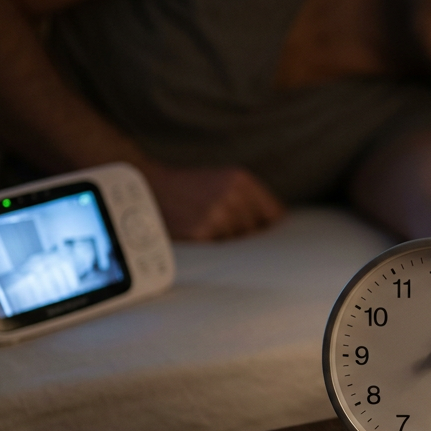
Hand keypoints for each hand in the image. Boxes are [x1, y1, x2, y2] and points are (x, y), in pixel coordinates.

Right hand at [143, 163, 284, 240]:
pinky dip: (212, 247)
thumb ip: (251, 198)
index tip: (260, 232)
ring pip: (240, 243)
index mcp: (241, 180)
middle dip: (245, 234)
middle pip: (257, 231)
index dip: (267, 226)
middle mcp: (233, 196)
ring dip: (228, 242)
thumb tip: (278, 224)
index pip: (274, 214)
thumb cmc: (191, 188)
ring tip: (208, 227)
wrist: (151, 187)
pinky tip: (200, 234)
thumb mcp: (224, 181)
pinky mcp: (202, 233)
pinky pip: (220, 250)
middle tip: (222, 226)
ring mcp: (218, 215)